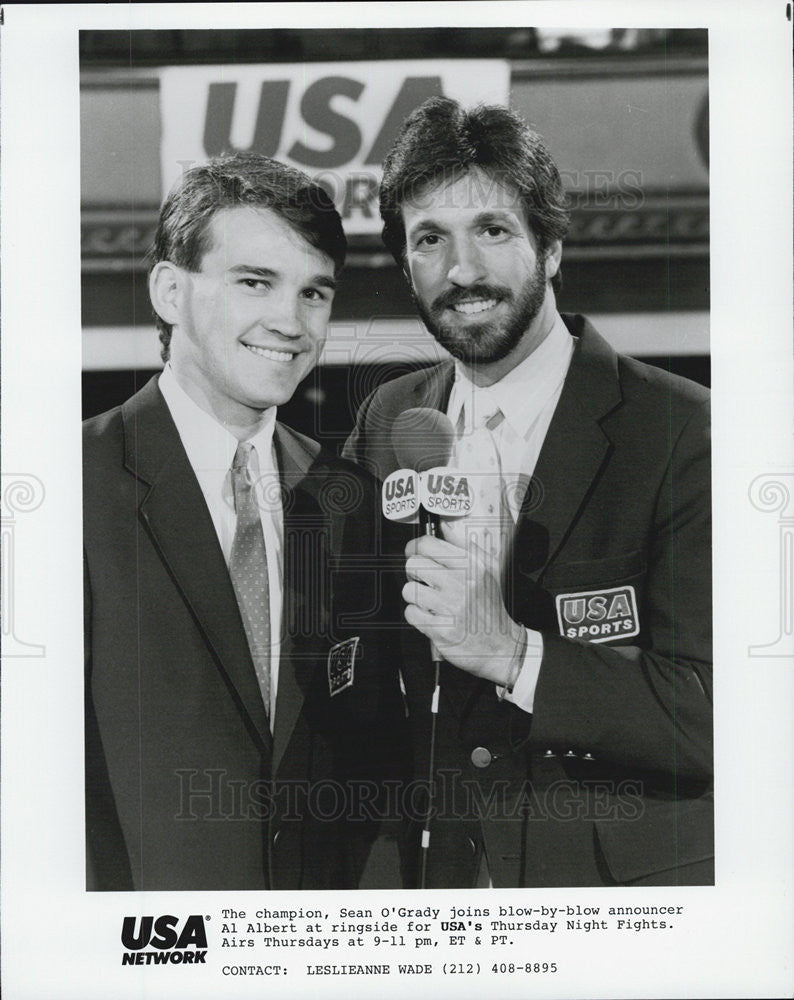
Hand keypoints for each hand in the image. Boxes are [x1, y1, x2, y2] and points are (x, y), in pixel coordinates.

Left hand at [402, 534, 524, 684]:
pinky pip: (411, 613)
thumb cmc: (491, 607)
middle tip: (424, 581)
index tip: (416, 554)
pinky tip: (431, 616)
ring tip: (430, 601)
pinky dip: (417, 616)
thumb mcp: (488, 569)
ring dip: (416, 597)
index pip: (427, 544)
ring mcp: (451, 607)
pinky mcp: (441, 629)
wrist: (500, 646)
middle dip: (414, 573)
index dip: (415, 548)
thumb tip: (444, 527)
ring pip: (409, 589)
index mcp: (471, 565)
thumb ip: (464, 545)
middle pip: (414, 564)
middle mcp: (462, 583)